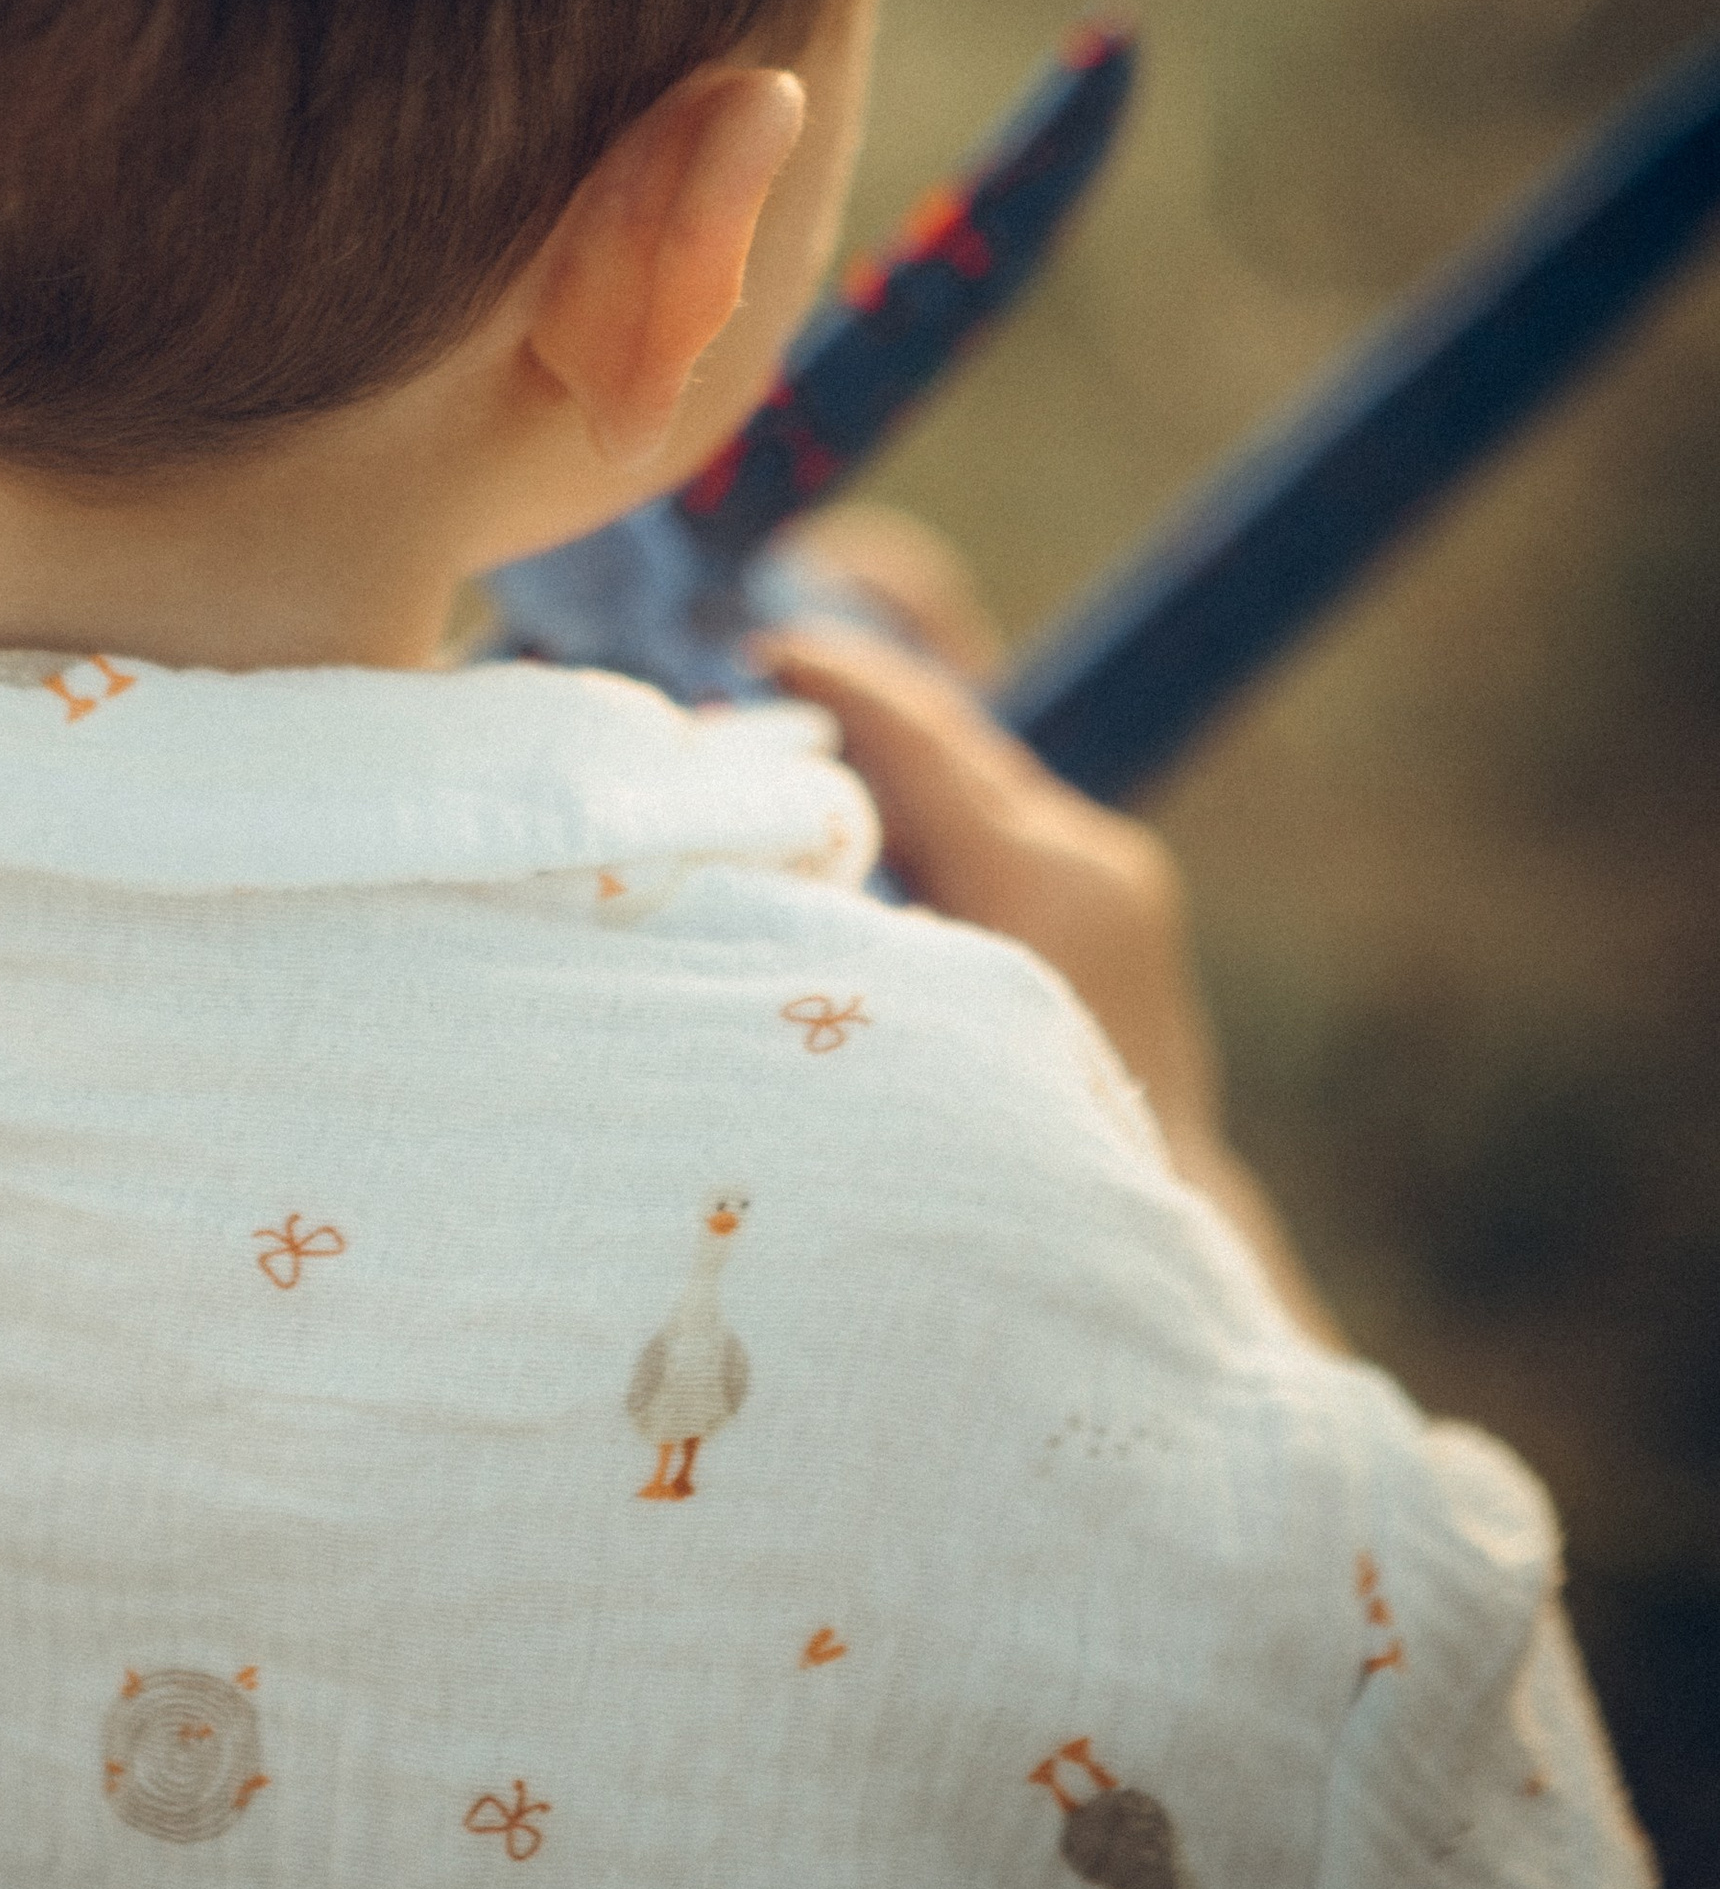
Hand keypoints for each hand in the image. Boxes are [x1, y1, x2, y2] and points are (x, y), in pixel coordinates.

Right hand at [757, 582, 1342, 1346]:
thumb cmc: (1014, 1165)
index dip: (836, 682)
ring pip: (974, 784)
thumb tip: (727, 853)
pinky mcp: (1110, 910)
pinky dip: (926, 813)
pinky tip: (858, 826)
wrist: (1162, 1240)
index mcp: (1045, 876)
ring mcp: (1112, 882)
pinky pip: (996, 832)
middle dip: (855, 706)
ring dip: (887, 760)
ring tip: (786, 744)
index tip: (758, 649)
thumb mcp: (903, 1034)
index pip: (922, 737)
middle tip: (751, 682)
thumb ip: (828, 929)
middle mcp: (1089, 857)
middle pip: (951, 743)